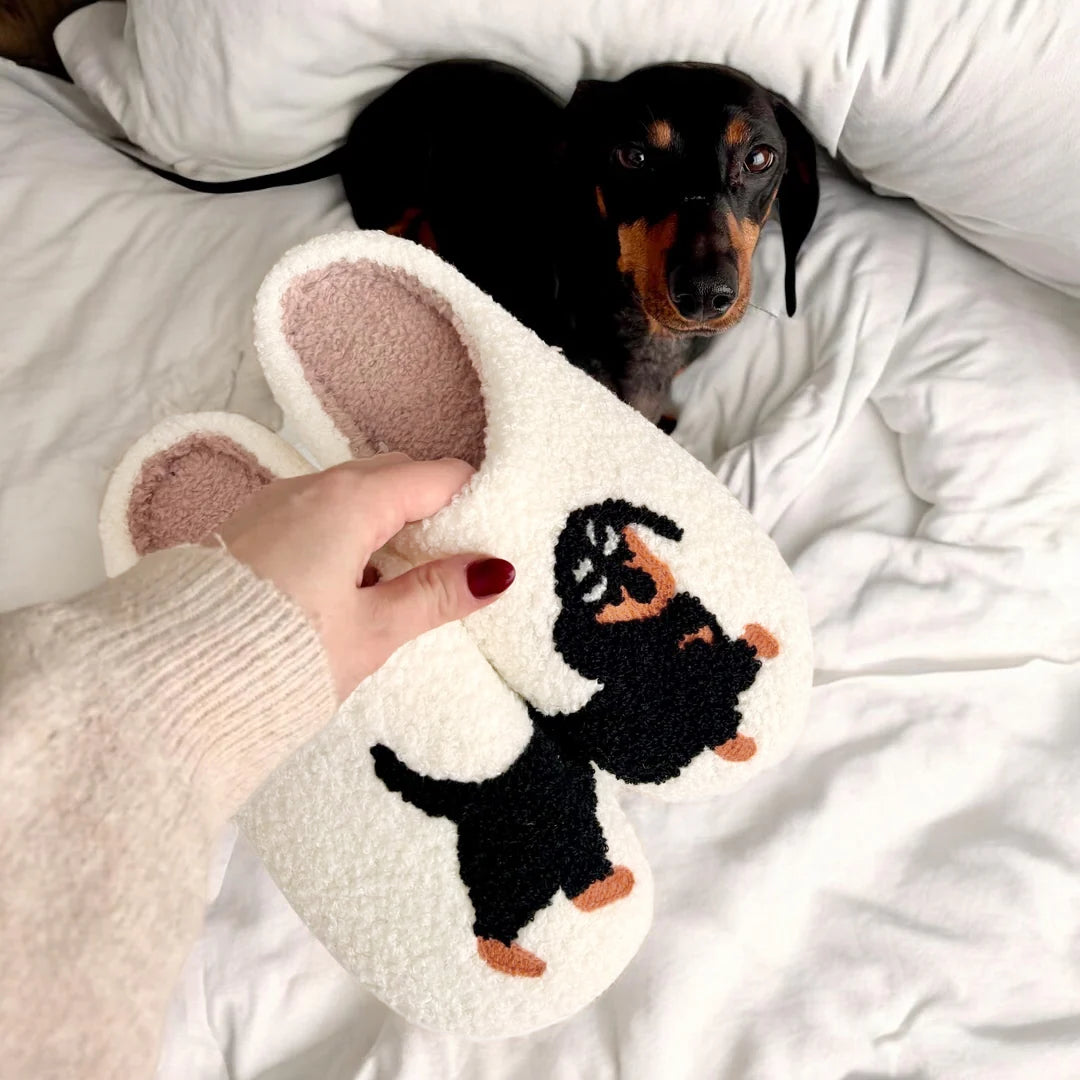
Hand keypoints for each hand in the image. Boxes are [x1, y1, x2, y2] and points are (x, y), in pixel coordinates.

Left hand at [216, 454, 513, 699]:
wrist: (166, 681)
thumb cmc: (280, 653)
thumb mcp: (372, 631)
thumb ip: (435, 595)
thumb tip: (495, 571)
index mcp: (350, 500)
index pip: (434, 476)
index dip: (472, 502)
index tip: (492, 539)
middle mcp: (310, 486)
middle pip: (392, 477)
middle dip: (431, 509)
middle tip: (455, 563)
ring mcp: (273, 504)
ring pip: (351, 495)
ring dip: (386, 524)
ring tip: (403, 583)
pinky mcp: (249, 530)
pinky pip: (315, 513)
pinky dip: (347, 535)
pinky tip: (348, 586)